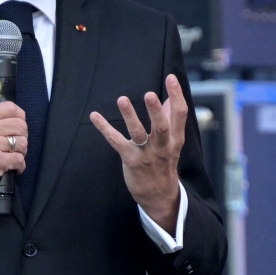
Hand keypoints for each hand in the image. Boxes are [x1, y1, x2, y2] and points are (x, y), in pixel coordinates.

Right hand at [0, 102, 27, 207]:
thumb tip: (19, 119)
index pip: (11, 107)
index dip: (20, 118)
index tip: (17, 128)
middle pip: (21, 125)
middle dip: (23, 137)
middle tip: (15, 146)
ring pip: (23, 143)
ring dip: (22, 152)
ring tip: (12, 157)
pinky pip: (20, 159)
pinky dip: (19, 166)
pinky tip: (12, 168)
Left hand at [90, 74, 186, 231]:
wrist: (160, 196)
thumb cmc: (164, 163)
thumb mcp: (173, 143)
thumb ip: (171, 120)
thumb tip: (170, 99)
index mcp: (175, 139)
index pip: (180, 114)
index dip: (177, 95)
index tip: (171, 78)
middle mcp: (163, 146)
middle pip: (162, 126)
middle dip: (156, 111)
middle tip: (149, 94)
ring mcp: (146, 154)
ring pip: (138, 134)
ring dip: (130, 116)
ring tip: (122, 99)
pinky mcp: (130, 160)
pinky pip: (116, 142)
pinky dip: (105, 128)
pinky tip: (95, 116)